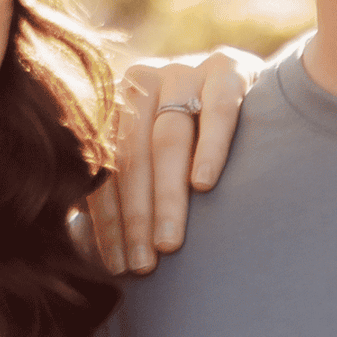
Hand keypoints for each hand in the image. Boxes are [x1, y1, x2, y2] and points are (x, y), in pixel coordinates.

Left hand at [87, 49, 261, 274]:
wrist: (259, 94)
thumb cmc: (195, 146)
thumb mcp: (152, 162)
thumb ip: (119, 191)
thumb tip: (77, 240)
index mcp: (115, 104)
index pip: (106, 169)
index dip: (110, 221)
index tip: (118, 267)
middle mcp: (144, 81)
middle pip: (134, 155)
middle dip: (137, 217)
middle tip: (144, 265)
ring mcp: (186, 70)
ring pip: (170, 138)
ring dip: (167, 196)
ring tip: (169, 243)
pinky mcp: (230, 68)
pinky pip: (219, 109)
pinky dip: (210, 147)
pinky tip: (204, 184)